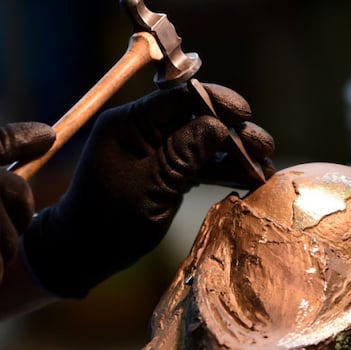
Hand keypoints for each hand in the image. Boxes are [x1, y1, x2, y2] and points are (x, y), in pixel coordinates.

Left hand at [22, 83, 274, 297]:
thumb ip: (183, 154)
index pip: (179, 97)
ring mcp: (156, 150)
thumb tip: (218, 124)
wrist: (86, 252)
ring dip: (233, 152)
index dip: (215, 101)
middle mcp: (144, 130)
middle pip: (197, 117)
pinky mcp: (165, 171)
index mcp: (130, 123)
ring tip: (264, 166)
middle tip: (264, 146)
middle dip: (232, 130)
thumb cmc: (109, 220)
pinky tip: (250, 177)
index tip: (243, 114)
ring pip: (202, 141)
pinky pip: (198, 162)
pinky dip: (221, 169)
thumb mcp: (151, 187)